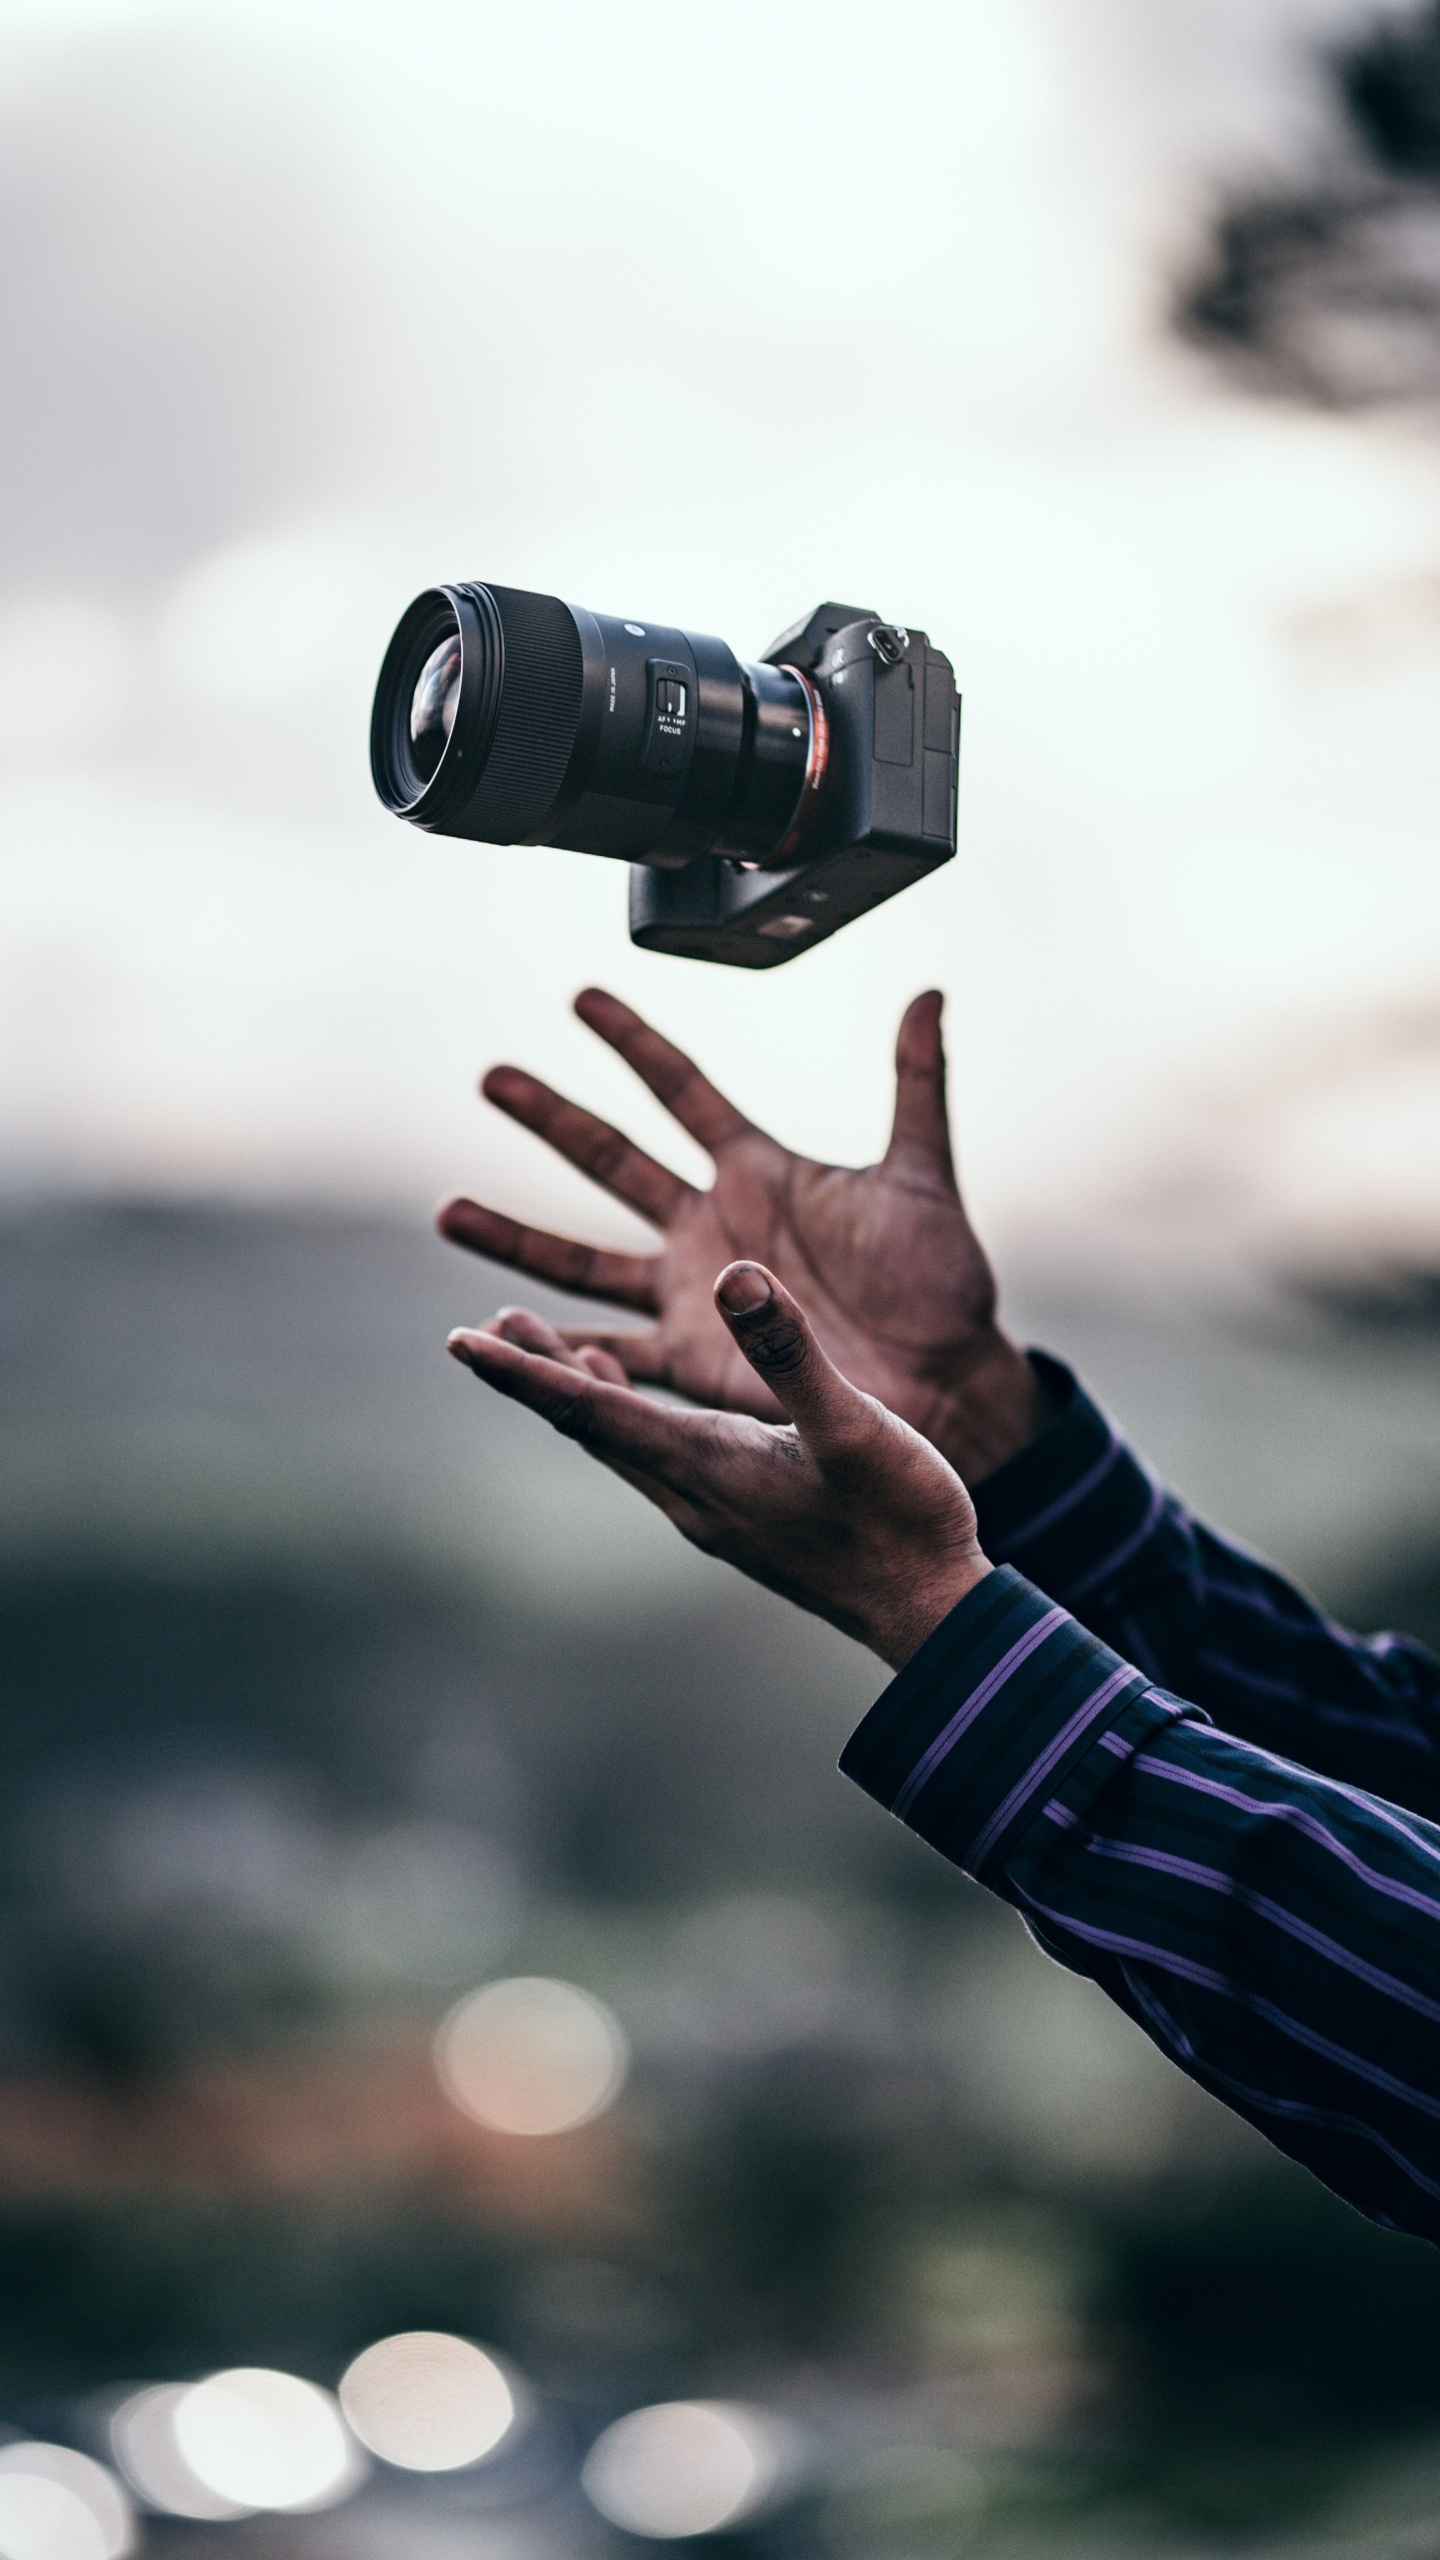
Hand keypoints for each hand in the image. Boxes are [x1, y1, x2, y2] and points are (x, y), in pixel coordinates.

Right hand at [438, 989, 1050, 1482]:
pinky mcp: (693, 1362)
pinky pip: (609, 1354)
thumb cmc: (939, 1283)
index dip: (634, 1042)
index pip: (683, 1090)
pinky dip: (556, 1349)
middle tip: (490, 1077)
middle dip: (550, 1120)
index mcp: (760, 1172)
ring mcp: (693, 1294)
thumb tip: (926, 992)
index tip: (580, 997)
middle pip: (611, 1161)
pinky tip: (500, 1336)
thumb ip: (916, 1084)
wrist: (947, 1381)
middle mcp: (711, 1226)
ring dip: (517, 1236)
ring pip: (584, 1260)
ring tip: (449, 1210)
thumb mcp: (923, 1177)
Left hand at [446, 1263, 991, 1669]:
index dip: (523, 1372)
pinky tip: (643, 1398)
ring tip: (546, 1343)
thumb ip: (791, 1353)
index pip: (589, 1411)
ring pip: (623, 1441)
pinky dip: (632, 1412)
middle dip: (536, 1372)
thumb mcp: (854, 1425)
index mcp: (706, 1465)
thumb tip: (735, 1275)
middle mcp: (692, 1493)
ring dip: (580, 1391)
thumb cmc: (902, 1521)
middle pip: (590, 1425)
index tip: (462, 1340)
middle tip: (484, 1327)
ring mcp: (714, 1510)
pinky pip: (660, 1455)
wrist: (933, 1612)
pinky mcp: (740, 1516)